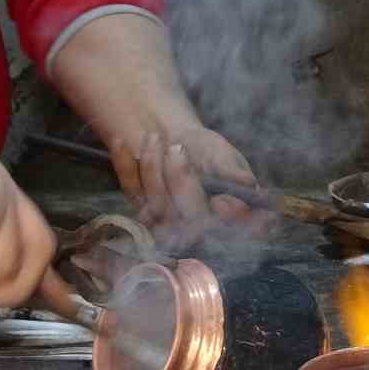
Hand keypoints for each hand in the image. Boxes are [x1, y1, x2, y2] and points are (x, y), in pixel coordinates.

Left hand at [112, 127, 259, 226]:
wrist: (171, 138)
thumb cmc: (204, 149)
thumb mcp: (223, 155)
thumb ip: (234, 172)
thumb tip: (248, 185)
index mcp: (234, 218)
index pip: (240, 232)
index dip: (231, 221)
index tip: (221, 201)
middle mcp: (203, 230)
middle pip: (193, 219)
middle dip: (181, 179)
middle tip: (177, 147)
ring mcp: (172, 226)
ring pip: (160, 206)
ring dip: (153, 165)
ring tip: (155, 137)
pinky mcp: (144, 214)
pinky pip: (133, 192)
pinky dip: (126, 164)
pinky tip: (121, 142)